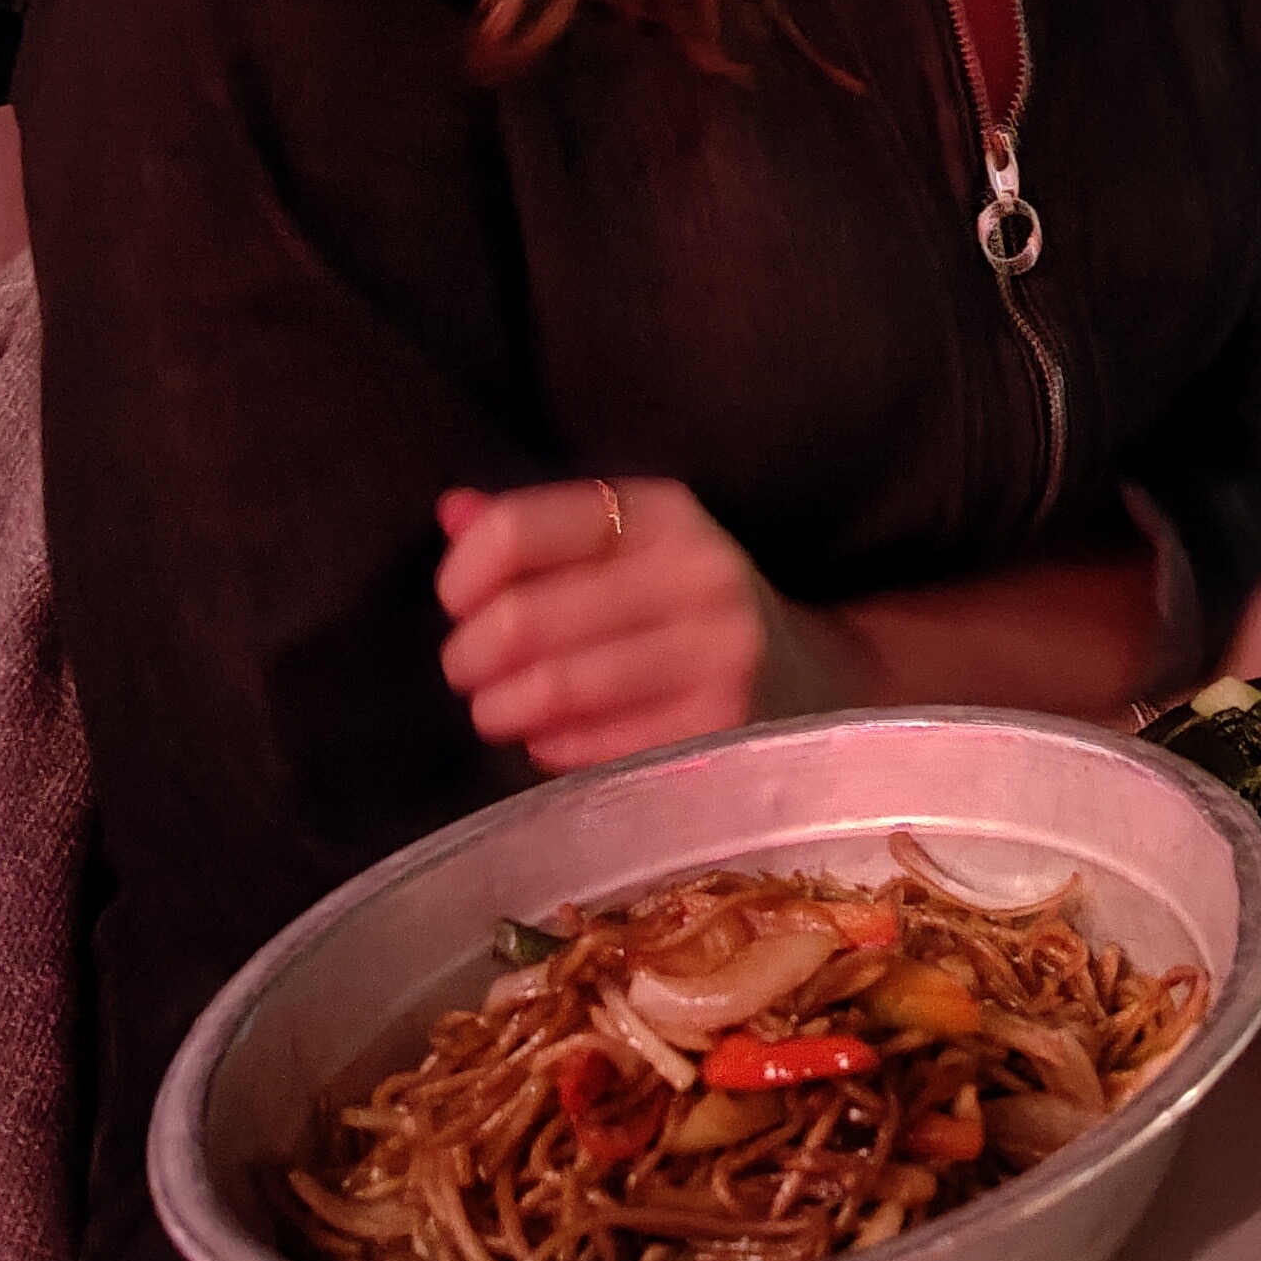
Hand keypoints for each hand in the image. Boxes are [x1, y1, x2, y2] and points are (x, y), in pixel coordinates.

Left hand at [435, 476, 778, 773]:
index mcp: (662, 512)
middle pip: (522, 618)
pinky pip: (592, 747)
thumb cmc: (682, 607)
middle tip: (468, 672)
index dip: (462, 574)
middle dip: (470, 655)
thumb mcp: (627, 547)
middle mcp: (697, 572)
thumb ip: (540, 530)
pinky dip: (550, 748)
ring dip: (499, 709)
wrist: (807, 674)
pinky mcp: (720, 726)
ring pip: (552, 689)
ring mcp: (717, 652)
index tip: (459, 603)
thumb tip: (453, 513)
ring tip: (496, 711)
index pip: (518, 529)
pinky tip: (550, 738)